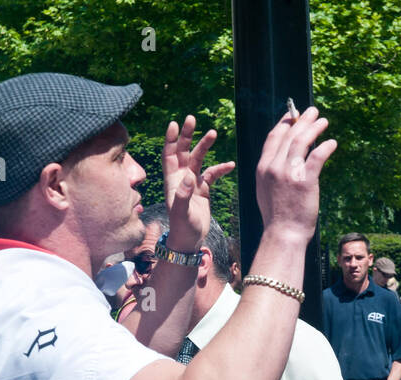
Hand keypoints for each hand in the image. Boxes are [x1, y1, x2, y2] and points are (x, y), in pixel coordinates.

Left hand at [163, 116, 236, 249]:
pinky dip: (220, 168)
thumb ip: (183, 195)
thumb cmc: (182, 228)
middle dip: (186, 135)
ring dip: (204, 146)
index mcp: (172, 180)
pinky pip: (212, 174)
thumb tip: (190, 177)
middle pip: (182, 151)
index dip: (170, 139)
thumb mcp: (181, 212)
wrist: (189, 240)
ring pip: (198, 159)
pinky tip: (231, 165)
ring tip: (213, 132)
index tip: (174, 124)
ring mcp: (192, 183)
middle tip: (191, 118)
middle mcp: (181, 178)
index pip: (169, 155)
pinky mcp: (203, 189)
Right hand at [255, 106, 337, 243]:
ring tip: (323, 121)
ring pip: (301, 141)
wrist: (283, 234)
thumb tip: (284, 159)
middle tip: (313, 111)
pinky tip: (332, 143)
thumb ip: (272, 173)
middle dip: (302, 120)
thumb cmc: (277, 216)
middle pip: (289, 135)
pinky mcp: (305, 180)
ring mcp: (289, 173)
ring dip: (314, 127)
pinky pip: (317, 156)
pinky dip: (325, 147)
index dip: (284, 123)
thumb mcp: (265, 190)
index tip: (293, 116)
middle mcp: (274, 167)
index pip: (273, 137)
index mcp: (262, 168)